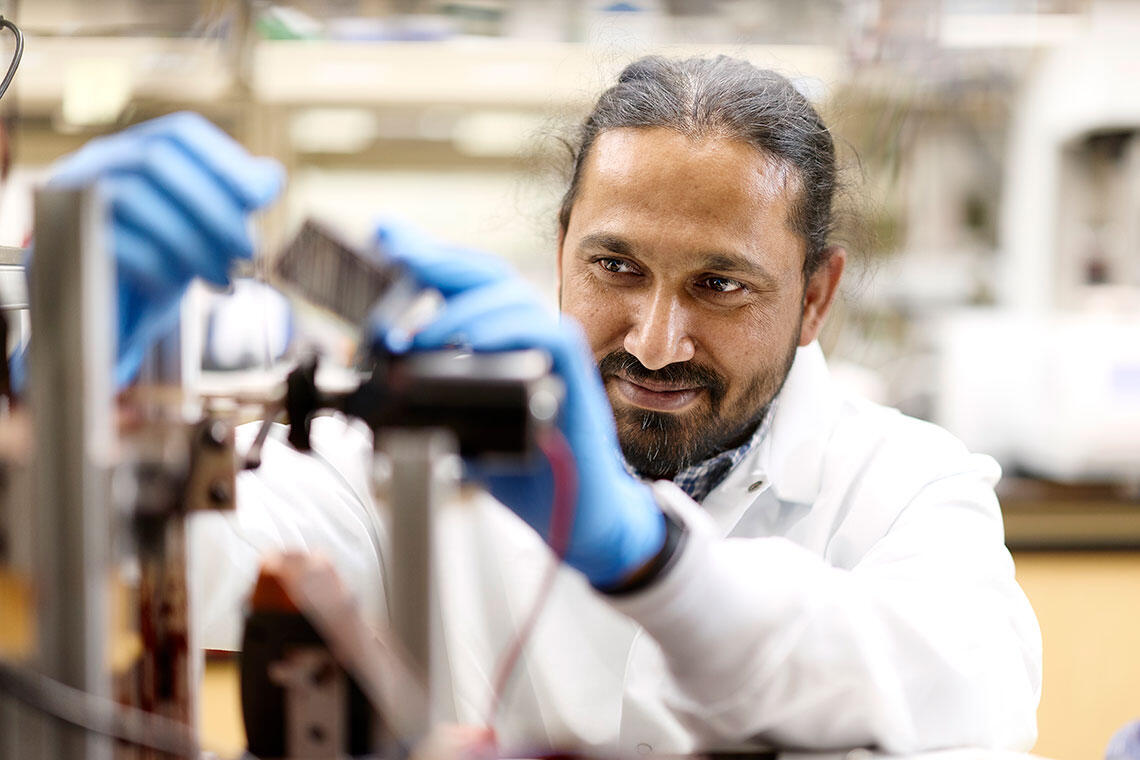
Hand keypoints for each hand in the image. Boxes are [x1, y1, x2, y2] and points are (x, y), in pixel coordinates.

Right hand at [45, 112, 283, 386]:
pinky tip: (179, 291)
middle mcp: (93, 166)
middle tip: (250, 250)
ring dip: (194, 242)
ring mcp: (68, 200)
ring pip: (135, 197)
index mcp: (131, 154)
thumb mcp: (201, 233)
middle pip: (157, 160)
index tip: (261, 198)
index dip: (224, 159)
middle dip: (213, 206)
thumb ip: (231, 203)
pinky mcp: (59, 243)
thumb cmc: (156, 270)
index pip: (180, 133)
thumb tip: (271, 176)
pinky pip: (116, 242)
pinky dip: (161, 268)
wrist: (104, 326)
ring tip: (224, 279)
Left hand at [373, 222, 665, 587]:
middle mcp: (530, 338)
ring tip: (415, 336)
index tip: (385, 233)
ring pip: (512, 298)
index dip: (427, 257)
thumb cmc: (526, 473)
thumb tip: (374, 401)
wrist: (576, 517)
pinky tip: (469, 342)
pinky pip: (544, 332)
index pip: (464, 288)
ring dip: (459, 308)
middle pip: (487, 276)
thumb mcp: (460, 435)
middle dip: (436, 256)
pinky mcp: (575, 373)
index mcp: (502, 343)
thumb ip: (428, 412)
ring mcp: (555, 352)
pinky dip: (503, 331)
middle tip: (390, 244)